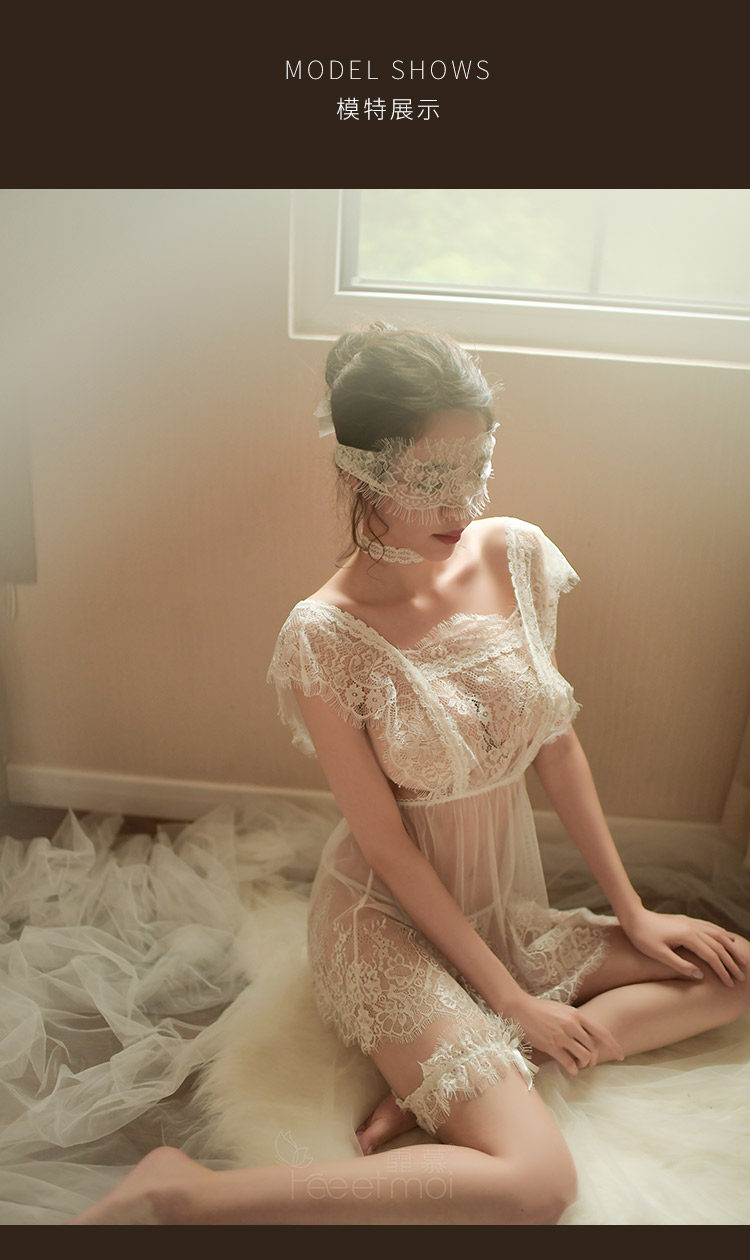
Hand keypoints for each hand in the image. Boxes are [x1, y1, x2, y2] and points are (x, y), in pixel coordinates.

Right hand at [509, 992, 624, 1075]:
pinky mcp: (551, 1046)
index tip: (620, 1055)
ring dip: (584, 1064)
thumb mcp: (562, 1010)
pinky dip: (573, 1069)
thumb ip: (575, 1021)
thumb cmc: (540, 1008)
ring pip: (584, 1057)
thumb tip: (587, 1035)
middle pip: (593, 1048)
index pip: (601, 1032)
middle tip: (589, 1063)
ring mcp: (561, 1036)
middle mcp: (572, 1025)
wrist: (519, 1007)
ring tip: (578, 1064)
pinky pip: (569, 1063)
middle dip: (593, 1059)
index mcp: (576, 1015)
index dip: (613, 1045)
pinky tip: (571, 1069)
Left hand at [620, 906, 745, 987]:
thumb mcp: (658, 954)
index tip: (730, 984)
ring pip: (718, 934)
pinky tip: (728, 938)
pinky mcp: (687, 920)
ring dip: (731, 948)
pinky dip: (722, 933)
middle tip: (742, 977)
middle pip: (719, 946)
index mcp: (688, 937)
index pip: (712, 957)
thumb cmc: (643, 937)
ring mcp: (691, 922)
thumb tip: (701, 976)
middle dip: (732, 962)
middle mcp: (693, 928)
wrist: (633, 916)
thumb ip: (680, 965)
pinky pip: (710, 927)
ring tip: (742, 959)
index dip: (723, 971)